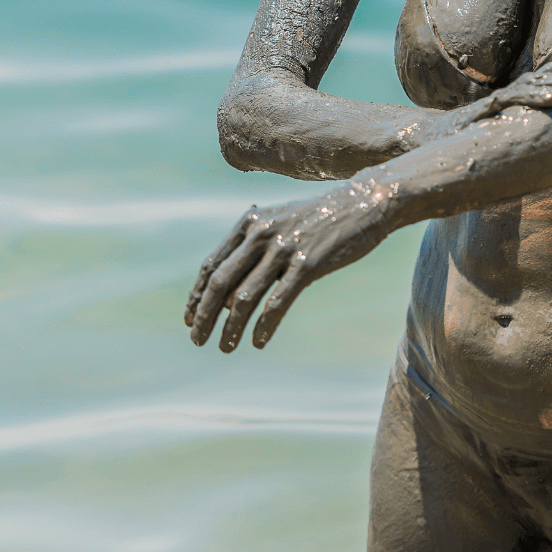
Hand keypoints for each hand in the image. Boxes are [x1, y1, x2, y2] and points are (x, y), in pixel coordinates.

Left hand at [184, 183, 387, 352]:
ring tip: (225, 347)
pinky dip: (263, 326)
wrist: (363, 204)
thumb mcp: (280, 222)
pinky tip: (258, 341)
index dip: (197, 295)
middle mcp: (262, 233)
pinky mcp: (308, 264)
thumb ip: (254, 247)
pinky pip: (277, 302)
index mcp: (250, 222)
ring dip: (230, 327)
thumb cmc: (319, 218)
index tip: (189, 318)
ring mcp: (284, 248)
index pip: (212, 264)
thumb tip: (228, 292)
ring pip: (244, 297)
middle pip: (221, 282)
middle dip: (204, 316)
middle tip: (197, 339)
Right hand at [452, 54, 551, 127]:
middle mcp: (513, 92)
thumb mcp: (515, 130)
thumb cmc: (479, 137)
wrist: (434, 141)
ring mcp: (499, 101)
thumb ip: (538, 127)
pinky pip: (507, 103)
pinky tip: (547, 102)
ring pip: (531, 86)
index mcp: (523, 94)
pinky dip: (527, 99)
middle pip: (547, 73)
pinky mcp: (483, 113)